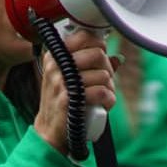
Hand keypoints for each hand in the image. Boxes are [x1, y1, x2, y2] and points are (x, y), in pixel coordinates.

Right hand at [32, 29, 114, 154]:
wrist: (49, 130)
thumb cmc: (63, 102)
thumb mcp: (70, 79)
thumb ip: (92, 66)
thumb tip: (117, 58)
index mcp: (55, 56)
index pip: (84, 36)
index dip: (99, 46)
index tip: (101, 59)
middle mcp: (56, 66)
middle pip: (98, 54)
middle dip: (108, 70)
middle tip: (104, 81)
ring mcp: (61, 82)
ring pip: (104, 75)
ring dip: (110, 88)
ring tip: (103, 96)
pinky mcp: (69, 100)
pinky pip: (102, 92)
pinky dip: (109, 100)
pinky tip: (103, 104)